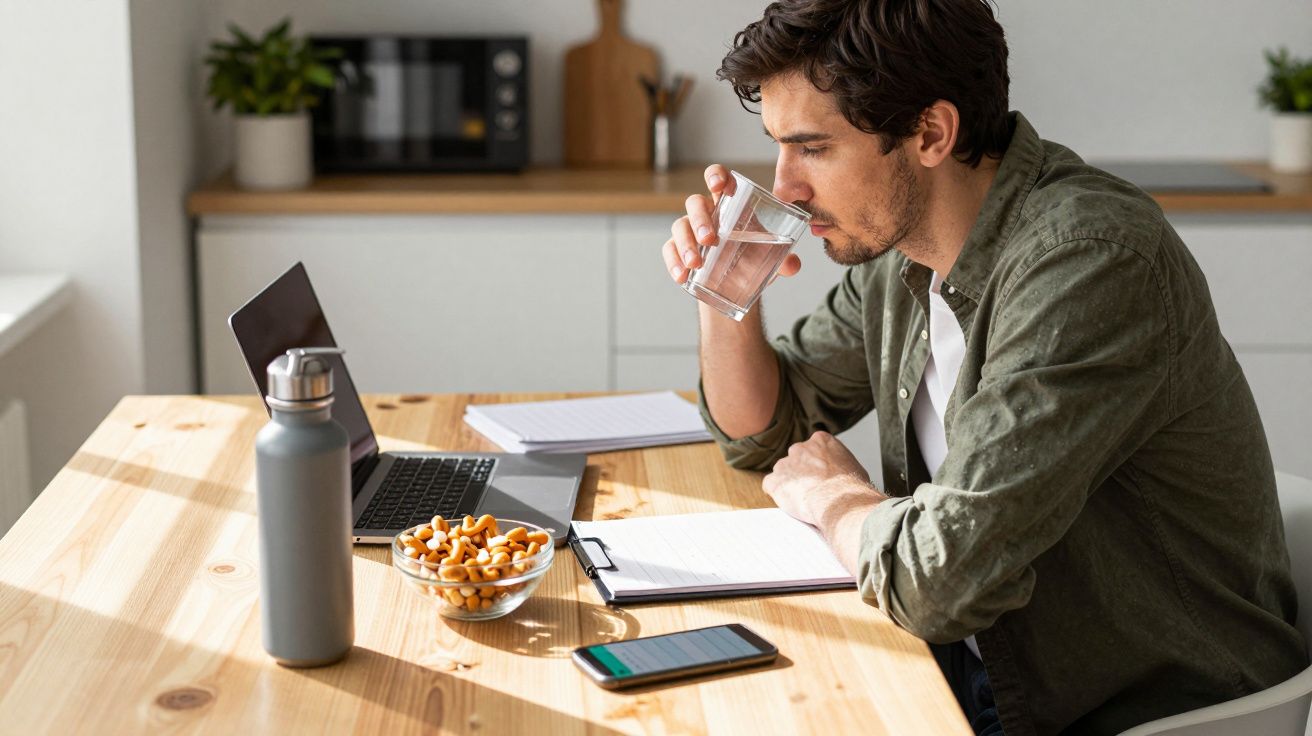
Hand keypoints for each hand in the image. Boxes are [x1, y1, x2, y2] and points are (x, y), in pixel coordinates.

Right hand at [662, 164, 801, 284]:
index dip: (715, 176)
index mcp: (729, 204)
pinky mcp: (677, 251)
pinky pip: (669, 250)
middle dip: (700, 219)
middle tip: (710, 240)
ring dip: (686, 244)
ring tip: (696, 264)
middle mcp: (706, 213)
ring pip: (679, 226)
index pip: (718, 178)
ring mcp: (689, 231)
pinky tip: (682, 276)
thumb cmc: (752, 259)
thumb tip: (793, 265)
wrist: (736, 286)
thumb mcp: (770, 259)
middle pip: (694, 202)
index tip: (718, 186)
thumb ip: (783, 260)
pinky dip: (674, 262)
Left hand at [762, 431, 882, 527]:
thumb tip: (843, 472)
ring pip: (782, 473)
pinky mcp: (774, 481)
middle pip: (796, 459)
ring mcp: (784, 464)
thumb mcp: (854, 466)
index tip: (821, 476)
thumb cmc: (852, 488)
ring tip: (804, 500)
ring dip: (789, 484)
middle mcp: (800, 448)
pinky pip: (770, 486)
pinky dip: (777, 494)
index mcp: (820, 440)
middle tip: (811, 489)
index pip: (813, 449)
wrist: (839, 501)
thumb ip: (840, 463)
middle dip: (801, 473)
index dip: (816, 465)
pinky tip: (789, 503)